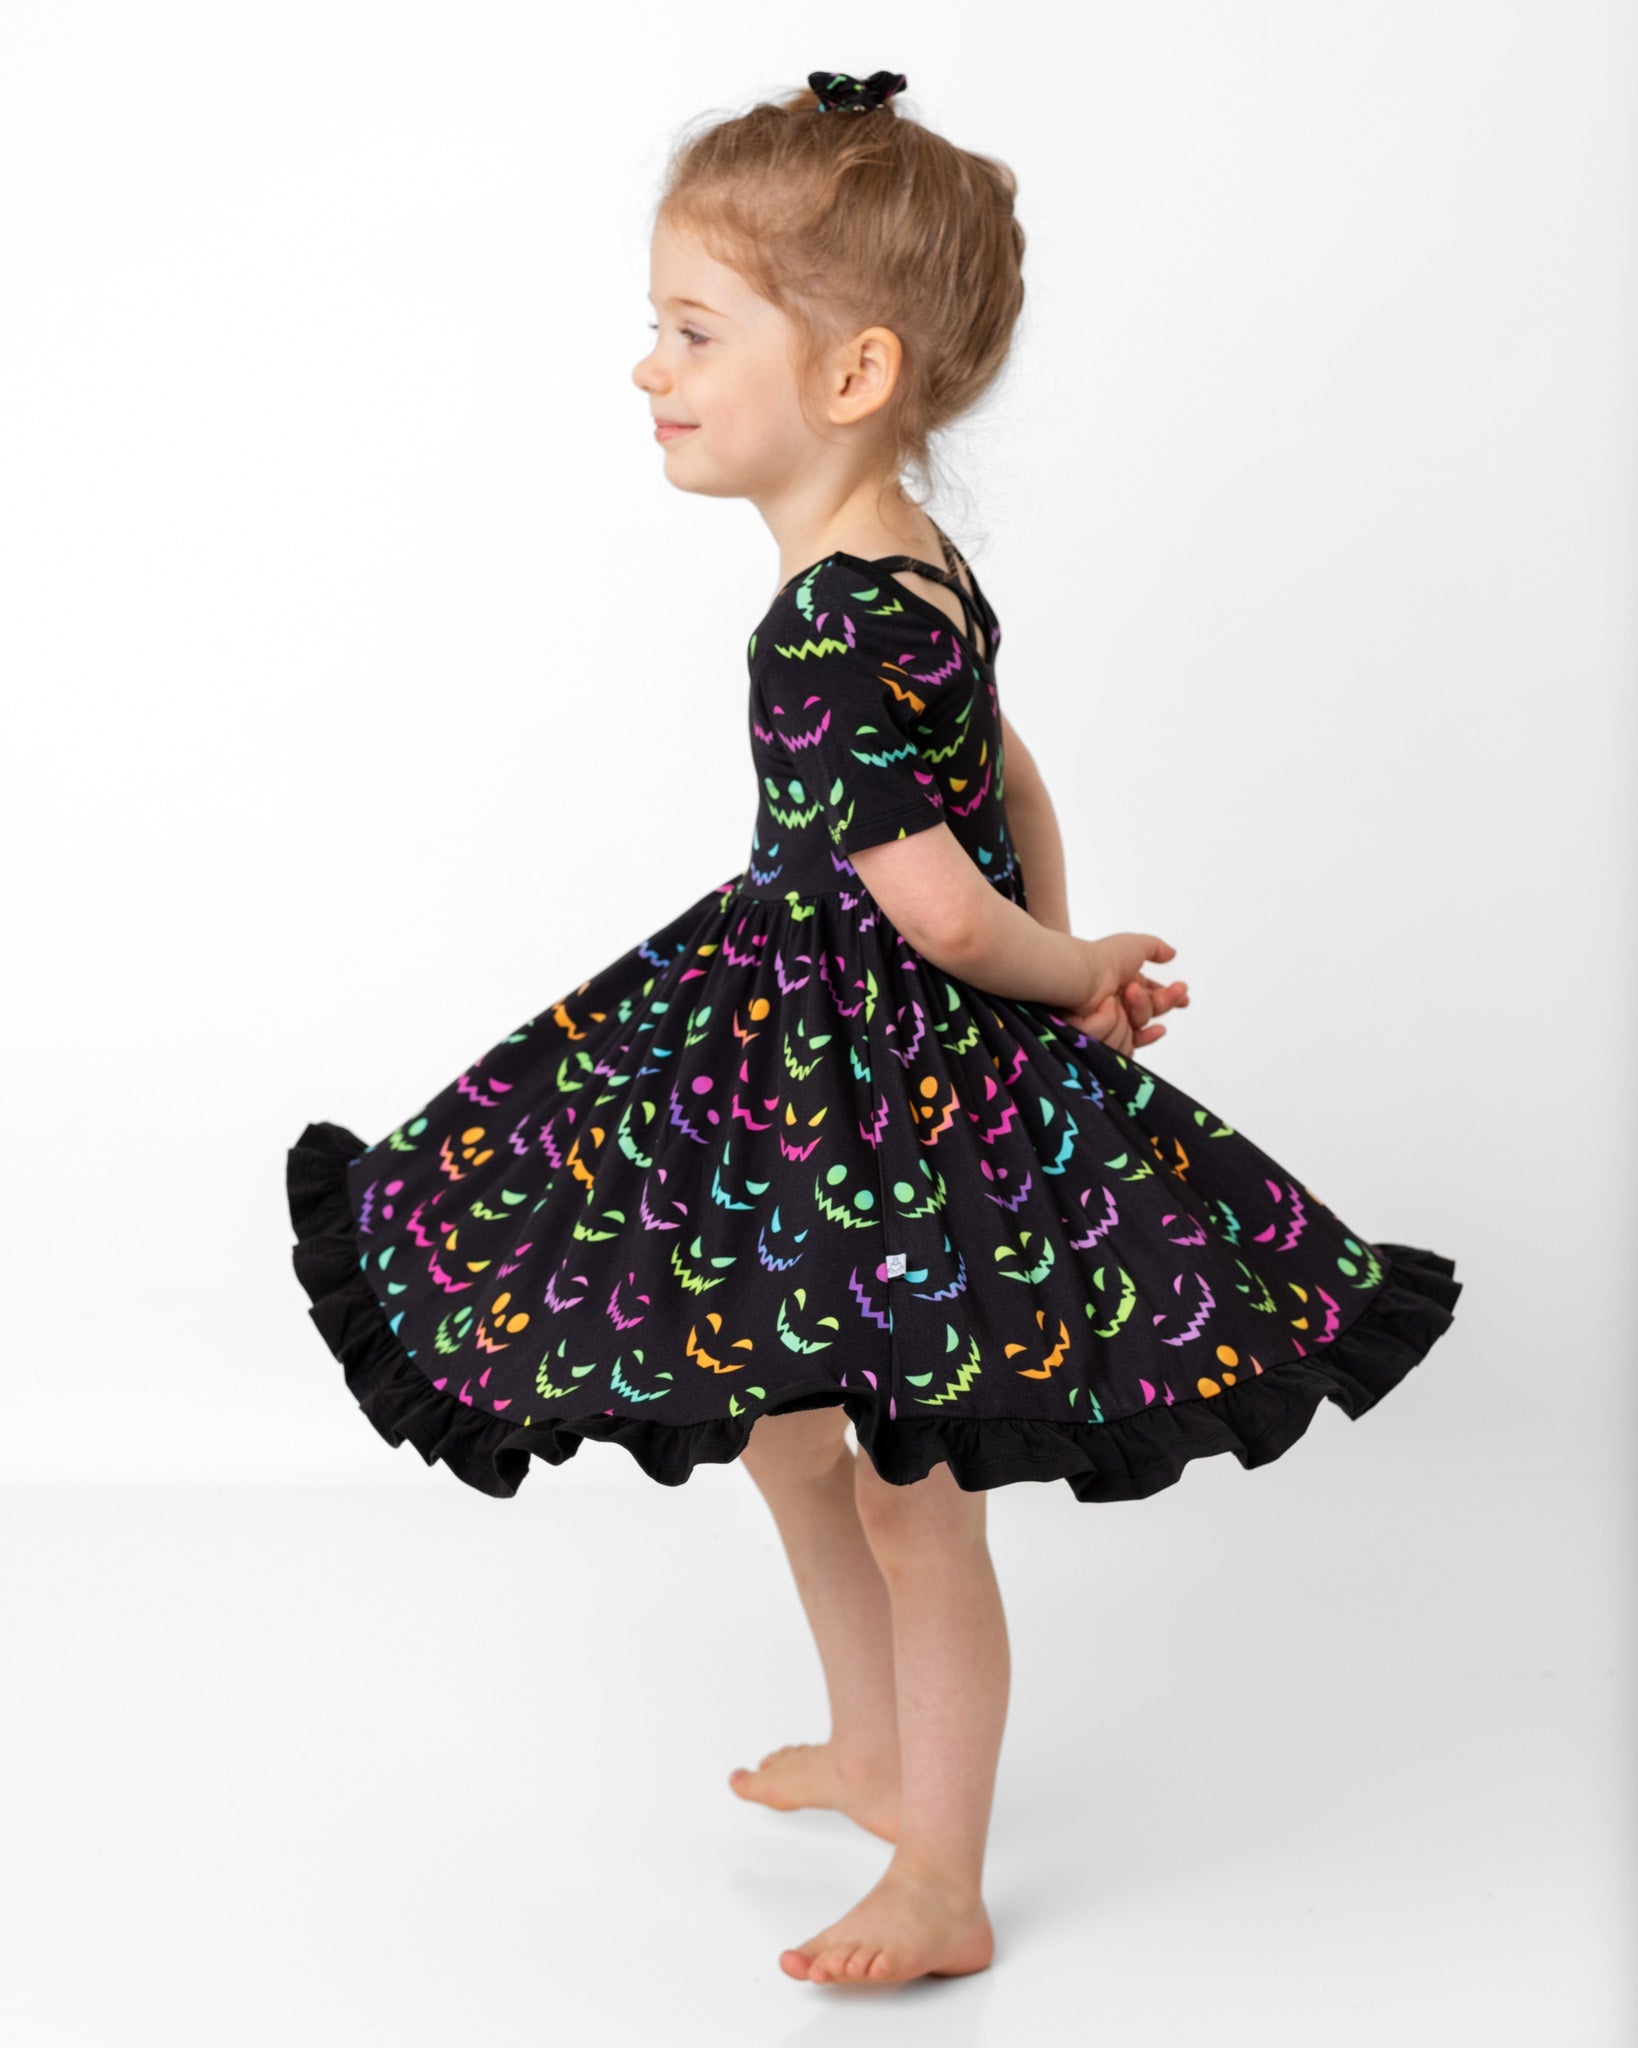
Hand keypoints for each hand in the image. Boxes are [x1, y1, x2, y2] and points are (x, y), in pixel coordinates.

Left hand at [1059, 933, 1188, 1055]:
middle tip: (1166, 988)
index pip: (1154, 1000)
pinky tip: (1112, 1007)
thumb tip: (1172, 954)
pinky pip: (1122, 1043)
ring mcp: (1110, 1024)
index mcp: (1128, 988)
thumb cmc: (1104, 957)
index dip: (1171, 1000)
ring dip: (1139, 1008)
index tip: (1186, 1000)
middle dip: (1161, 1002)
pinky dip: (1114, 1022)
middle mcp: (1119, 1007)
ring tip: (1127, 991)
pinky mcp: (1100, 1039)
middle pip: (1150, 1015)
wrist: (1081, 974)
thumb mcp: (1135, 945)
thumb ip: (1156, 948)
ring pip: (1138, 1029)